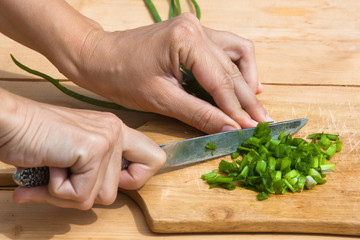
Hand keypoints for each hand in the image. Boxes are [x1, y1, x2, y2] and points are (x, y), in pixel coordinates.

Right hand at [0, 90, 164, 208]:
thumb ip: (95, 170)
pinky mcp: (92, 150)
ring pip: (100, 197)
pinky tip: (49, 167)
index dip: (136, 178)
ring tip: (54, 168)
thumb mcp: (74, 152)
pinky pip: (81, 195)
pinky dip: (56, 191)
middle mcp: (116, 132)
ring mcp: (107, 140)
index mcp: (116, 130)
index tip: (109, 178)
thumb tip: (105, 196)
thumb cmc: (35, 138)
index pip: (155, 159)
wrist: (8, 123)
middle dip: (85, 192)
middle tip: (64, 175)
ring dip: (68, 193)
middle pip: (117, 191)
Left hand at [70, 13, 270, 133]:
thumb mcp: (161, 99)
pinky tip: (242, 83)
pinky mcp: (193, 35)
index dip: (237, 108)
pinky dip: (236, 67)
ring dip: (246, 79)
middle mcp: (196, 28)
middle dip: (246, 99)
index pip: (220, 80)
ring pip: (236, 53)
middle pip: (232, 68)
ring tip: (253, 105)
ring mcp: (196, 28)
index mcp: (186, 39)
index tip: (251, 128)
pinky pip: (225, 48)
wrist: (98, 57)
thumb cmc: (120, 76)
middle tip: (261, 122)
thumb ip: (199, 113)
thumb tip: (229, 129)